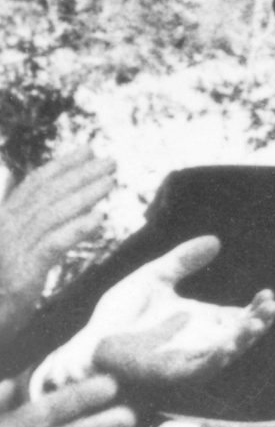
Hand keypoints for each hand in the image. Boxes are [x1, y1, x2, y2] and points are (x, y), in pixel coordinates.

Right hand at [0, 146, 119, 322]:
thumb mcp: (9, 252)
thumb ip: (18, 220)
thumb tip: (9, 180)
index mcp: (2, 222)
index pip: (33, 186)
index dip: (60, 166)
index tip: (88, 150)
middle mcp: (4, 231)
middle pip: (44, 195)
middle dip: (79, 174)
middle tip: (110, 161)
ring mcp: (11, 252)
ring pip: (50, 215)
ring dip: (83, 195)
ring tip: (111, 182)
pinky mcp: (22, 276)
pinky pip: (51, 246)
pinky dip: (75, 229)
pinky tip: (99, 217)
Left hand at [83, 238, 274, 395]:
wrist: (89, 346)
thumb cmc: (120, 317)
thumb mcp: (153, 278)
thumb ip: (182, 261)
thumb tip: (216, 240)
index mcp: (203, 320)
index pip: (241, 314)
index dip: (258, 306)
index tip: (268, 293)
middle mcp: (204, 340)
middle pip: (243, 332)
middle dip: (260, 321)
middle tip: (271, 306)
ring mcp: (193, 358)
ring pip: (229, 351)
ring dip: (245, 339)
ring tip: (256, 324)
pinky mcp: (176, 373)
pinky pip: (203, 368)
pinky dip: (217, 358)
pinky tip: (227, 345)